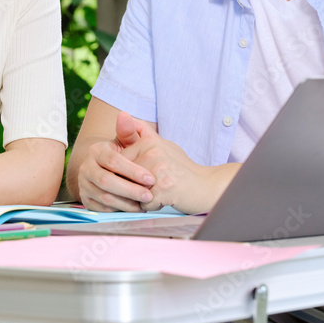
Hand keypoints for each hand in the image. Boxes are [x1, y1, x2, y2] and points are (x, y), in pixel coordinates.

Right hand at [76, 112, 157, 211]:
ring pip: (105, 197)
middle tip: (149, 195)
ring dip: (127, 203)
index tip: (151, 179)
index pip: (113, 161)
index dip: (133, 171)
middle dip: (131, 190)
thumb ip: (130, 131)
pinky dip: (119, 210)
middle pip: (107, 181)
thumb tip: (124, 115)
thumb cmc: (123, 155)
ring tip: (145, 204)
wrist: (105, 170)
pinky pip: (102, 209)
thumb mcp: (127, 142)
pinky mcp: (86, 200)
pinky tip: (134, 209)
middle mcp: (85, 167)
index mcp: (96, 151)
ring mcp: (84, 184)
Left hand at [121, 138, 236, 214]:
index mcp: (148, 142)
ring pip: (132, 191)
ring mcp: (157, 171)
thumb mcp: (161, 143)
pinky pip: (143, 203)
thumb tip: (122, 116)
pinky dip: (151, 206)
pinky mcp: (162, 190)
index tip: (138, 177)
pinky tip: (162, 200)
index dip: (124, 174)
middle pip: (122, 176)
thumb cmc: (181, 167)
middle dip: (130, 187)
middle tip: (149, 186)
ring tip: (155, 192)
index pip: (118, 161)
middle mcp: (151, 153)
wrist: (205, 185)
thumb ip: (141, 132)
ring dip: (139, 197)